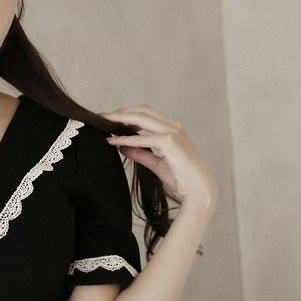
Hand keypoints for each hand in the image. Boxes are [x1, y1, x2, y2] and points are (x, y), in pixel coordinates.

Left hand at [101, 104, 216, 208]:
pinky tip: (114, 141)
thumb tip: (122, 146)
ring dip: (121, 118)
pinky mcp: (169, 143)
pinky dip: (127, 138)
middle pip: (143, 110)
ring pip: (142, 118)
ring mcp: (173, 132)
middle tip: (103, 117)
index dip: (128, 113)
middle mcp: (173, 126)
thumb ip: (140, 153)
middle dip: (121, 112)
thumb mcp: (156, 163)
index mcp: (172, 129)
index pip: (147, 113)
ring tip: (105, 123)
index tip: (112, 118)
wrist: (198, 189)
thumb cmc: (181, 177)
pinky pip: (143, 138)